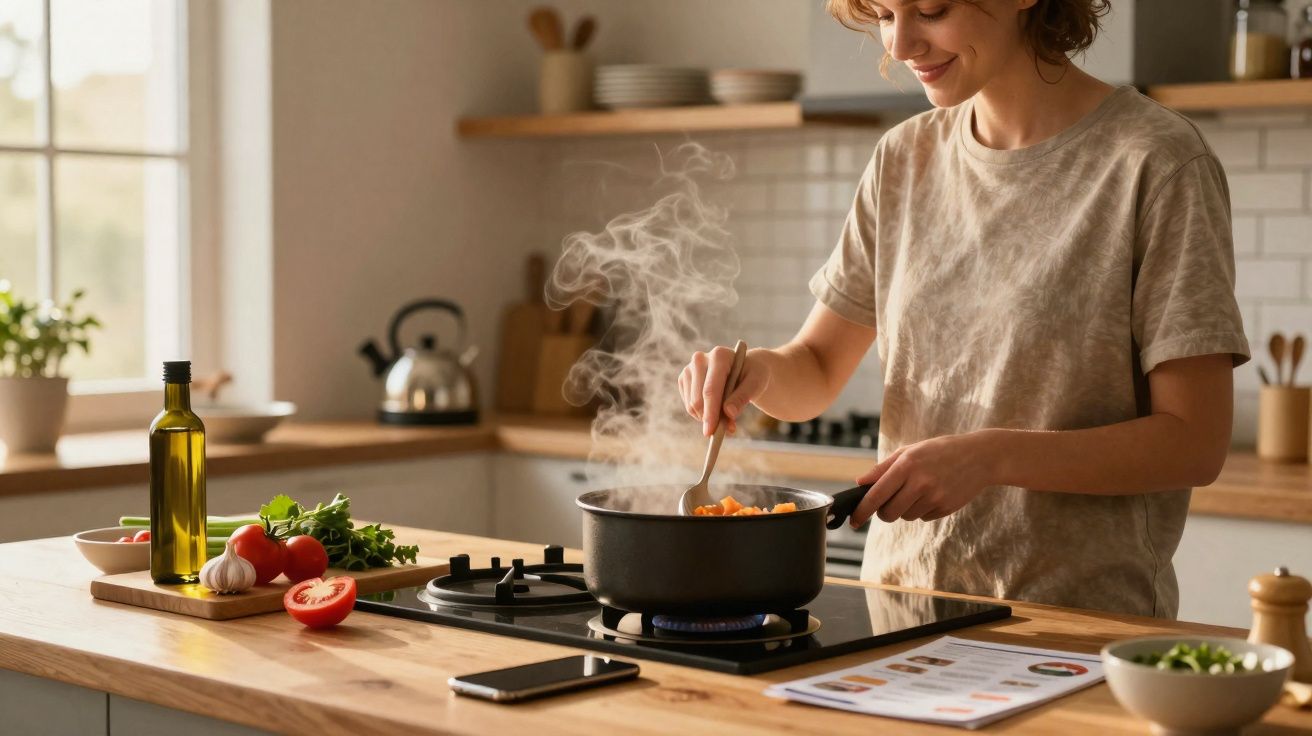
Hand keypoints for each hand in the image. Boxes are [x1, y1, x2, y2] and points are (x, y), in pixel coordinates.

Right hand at [678, 346, 770, 435]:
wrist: (745, 368)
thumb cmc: (753, 375)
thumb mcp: (756, 384)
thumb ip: (743, 397)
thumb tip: (729, 413)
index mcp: (719, 356)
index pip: (711, 389)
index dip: (711, 412)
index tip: (711, 432)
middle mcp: (700, 359)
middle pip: (698, 400)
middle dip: (711, 419)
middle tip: (728, 429)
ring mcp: (689, 369)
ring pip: (691, 405)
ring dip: (707, 418)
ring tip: (727, 419)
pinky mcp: (684, 380)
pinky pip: (689, 406)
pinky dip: (702, 414)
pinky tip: (716, 410)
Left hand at [850, 432, 997, 525]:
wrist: (980, 457)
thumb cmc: (939, 451)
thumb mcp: (909, 451)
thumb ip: (883, 468)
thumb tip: (860, 483)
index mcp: (906, 465)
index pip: (876, 495)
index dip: (862, 511)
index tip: (853, 521)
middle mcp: (919, 482)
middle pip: (888, 513)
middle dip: (883, 512)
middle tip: (887, 504)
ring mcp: (934, 497)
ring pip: (905, 516)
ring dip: (904, 509)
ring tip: (918, 490)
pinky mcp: (945, 508)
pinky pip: (922, 517)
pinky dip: (922, 509)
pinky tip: (933, 493)